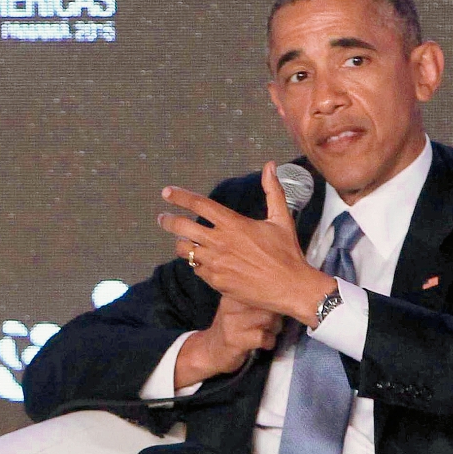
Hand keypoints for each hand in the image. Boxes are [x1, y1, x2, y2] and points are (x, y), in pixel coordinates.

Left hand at [160, 162, 334, 323]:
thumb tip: (270, 165)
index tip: (167, 192)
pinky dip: (197, 263)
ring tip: (183, 242)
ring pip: (185, 251)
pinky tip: (202, 261)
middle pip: (182, 227)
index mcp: (233, 224)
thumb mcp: (281, 219)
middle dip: (168, 221)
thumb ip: (273, 191)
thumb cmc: (287, 253)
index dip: (180, 196)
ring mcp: (216, 263)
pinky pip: (197, 269)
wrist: (290, 288)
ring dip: (182, 244)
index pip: (199, 204)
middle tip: (162, 218)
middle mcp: (220, 242)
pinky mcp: (216, 281)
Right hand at [175, 296, 282, 387]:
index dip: (276, 297)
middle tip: (272, 323)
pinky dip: (269, 342)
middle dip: (277, 315)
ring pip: (268, 318)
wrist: (210, 350)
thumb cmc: (233, 327)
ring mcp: (232, 323)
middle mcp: (231, 305)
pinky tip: (263, 344)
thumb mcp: (240, 306)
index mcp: (233, 293)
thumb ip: (257, 297)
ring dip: (274, 328)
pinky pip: (263, 337)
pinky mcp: (235, 340)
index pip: (262, 286)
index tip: (278, 305)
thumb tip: (286, 291)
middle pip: (269, 302)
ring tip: (268, 332)